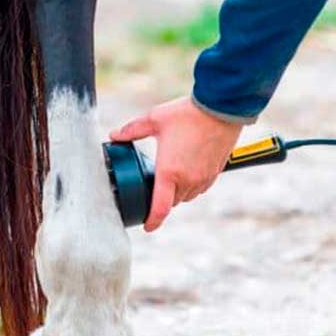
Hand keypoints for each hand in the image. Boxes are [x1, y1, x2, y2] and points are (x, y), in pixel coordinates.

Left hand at [110, 97, 243, 231]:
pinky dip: (192, 185)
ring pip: (187, 196)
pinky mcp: (214, 173)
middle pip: (172, 202)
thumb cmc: (187, 114)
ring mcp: (203, 178)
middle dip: (162, 198)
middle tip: (156, 185)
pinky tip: (188, 168)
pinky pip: (200, 188)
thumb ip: (132, 130)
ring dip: (178, 191)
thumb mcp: (154, 120)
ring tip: (172, 174)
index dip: (152, 222)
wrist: (221, 108)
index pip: (160, 209)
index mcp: (169, 172)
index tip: (147, 226)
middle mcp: (187, 180)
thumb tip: (114, 135)